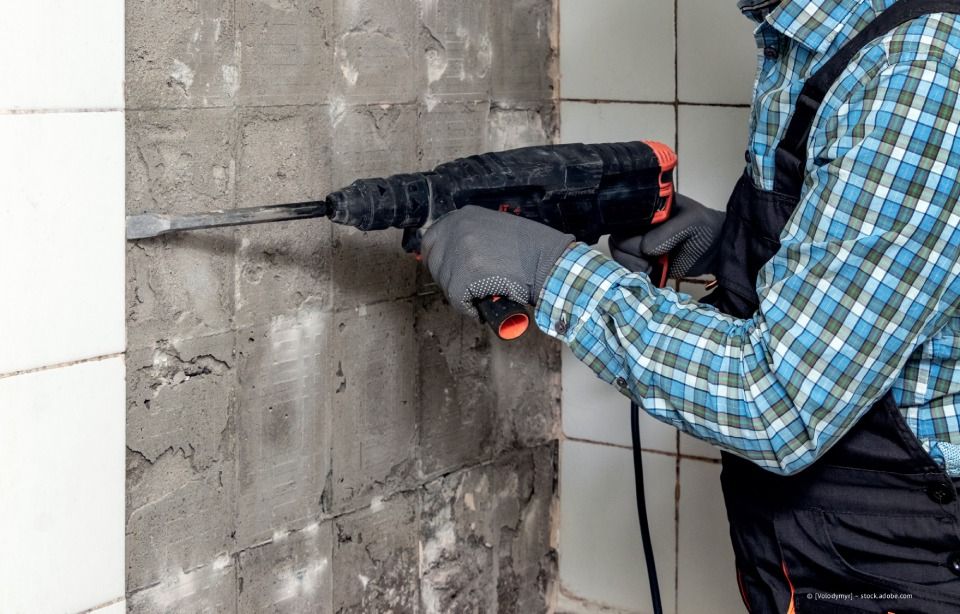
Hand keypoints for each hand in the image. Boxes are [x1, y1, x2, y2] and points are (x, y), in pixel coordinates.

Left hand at [421, 206, 574, 316]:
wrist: (550, 263)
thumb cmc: (532, 250)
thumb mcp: (496, 228)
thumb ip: (472, 235)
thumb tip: (453, 254)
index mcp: (464, 216)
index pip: (431, 239)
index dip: (437, 260)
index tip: (446, 273)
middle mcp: (458, 228)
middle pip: (434, 262)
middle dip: (448, 279)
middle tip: (468, 289)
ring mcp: (460, 250)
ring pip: (446, 283)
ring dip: (461, 294)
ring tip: (484, 293)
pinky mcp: (465, 274)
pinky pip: (457, 300)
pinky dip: (469, 308)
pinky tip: (484, 304)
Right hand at [610, 194, 724, 277]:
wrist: (715, 251)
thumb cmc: (705, 230)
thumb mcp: (692, 222)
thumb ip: (669, 232)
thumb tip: (645, 248)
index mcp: (647, 206)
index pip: (621, 216)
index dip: (628, 230)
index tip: (645, 242)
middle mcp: (638, 223)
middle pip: (617, 238)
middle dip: (634, 252)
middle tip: (654, 256)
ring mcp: (638, 242)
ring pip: (619, 254)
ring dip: (635, 264)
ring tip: (655, 264)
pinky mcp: (641, 260)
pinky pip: (627, 267)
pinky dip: (637, 273)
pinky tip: (653, 271)